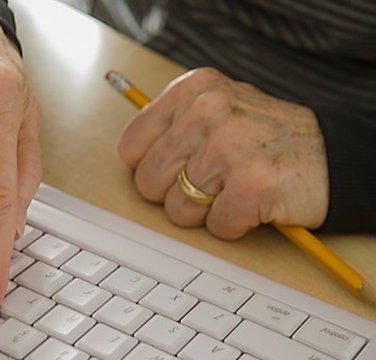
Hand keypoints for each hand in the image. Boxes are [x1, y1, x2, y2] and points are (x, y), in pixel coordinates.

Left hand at [117, 68, 327, 238]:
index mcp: (193, 89)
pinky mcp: (251, 184)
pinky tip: (255, 201)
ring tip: (236, 187)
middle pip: (148, 182)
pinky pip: (215, 226)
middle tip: (212, 181)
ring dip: (207, 210)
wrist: (333, 156)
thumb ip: (172, 126)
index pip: (131, 146)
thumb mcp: (217, 108)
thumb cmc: (265, 138)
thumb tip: (131, 158)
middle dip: (176, 192)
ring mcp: (229, 147)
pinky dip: (234, 224)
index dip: (151, 167)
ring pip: (178, 210)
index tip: (176, 167)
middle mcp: (207, 110)